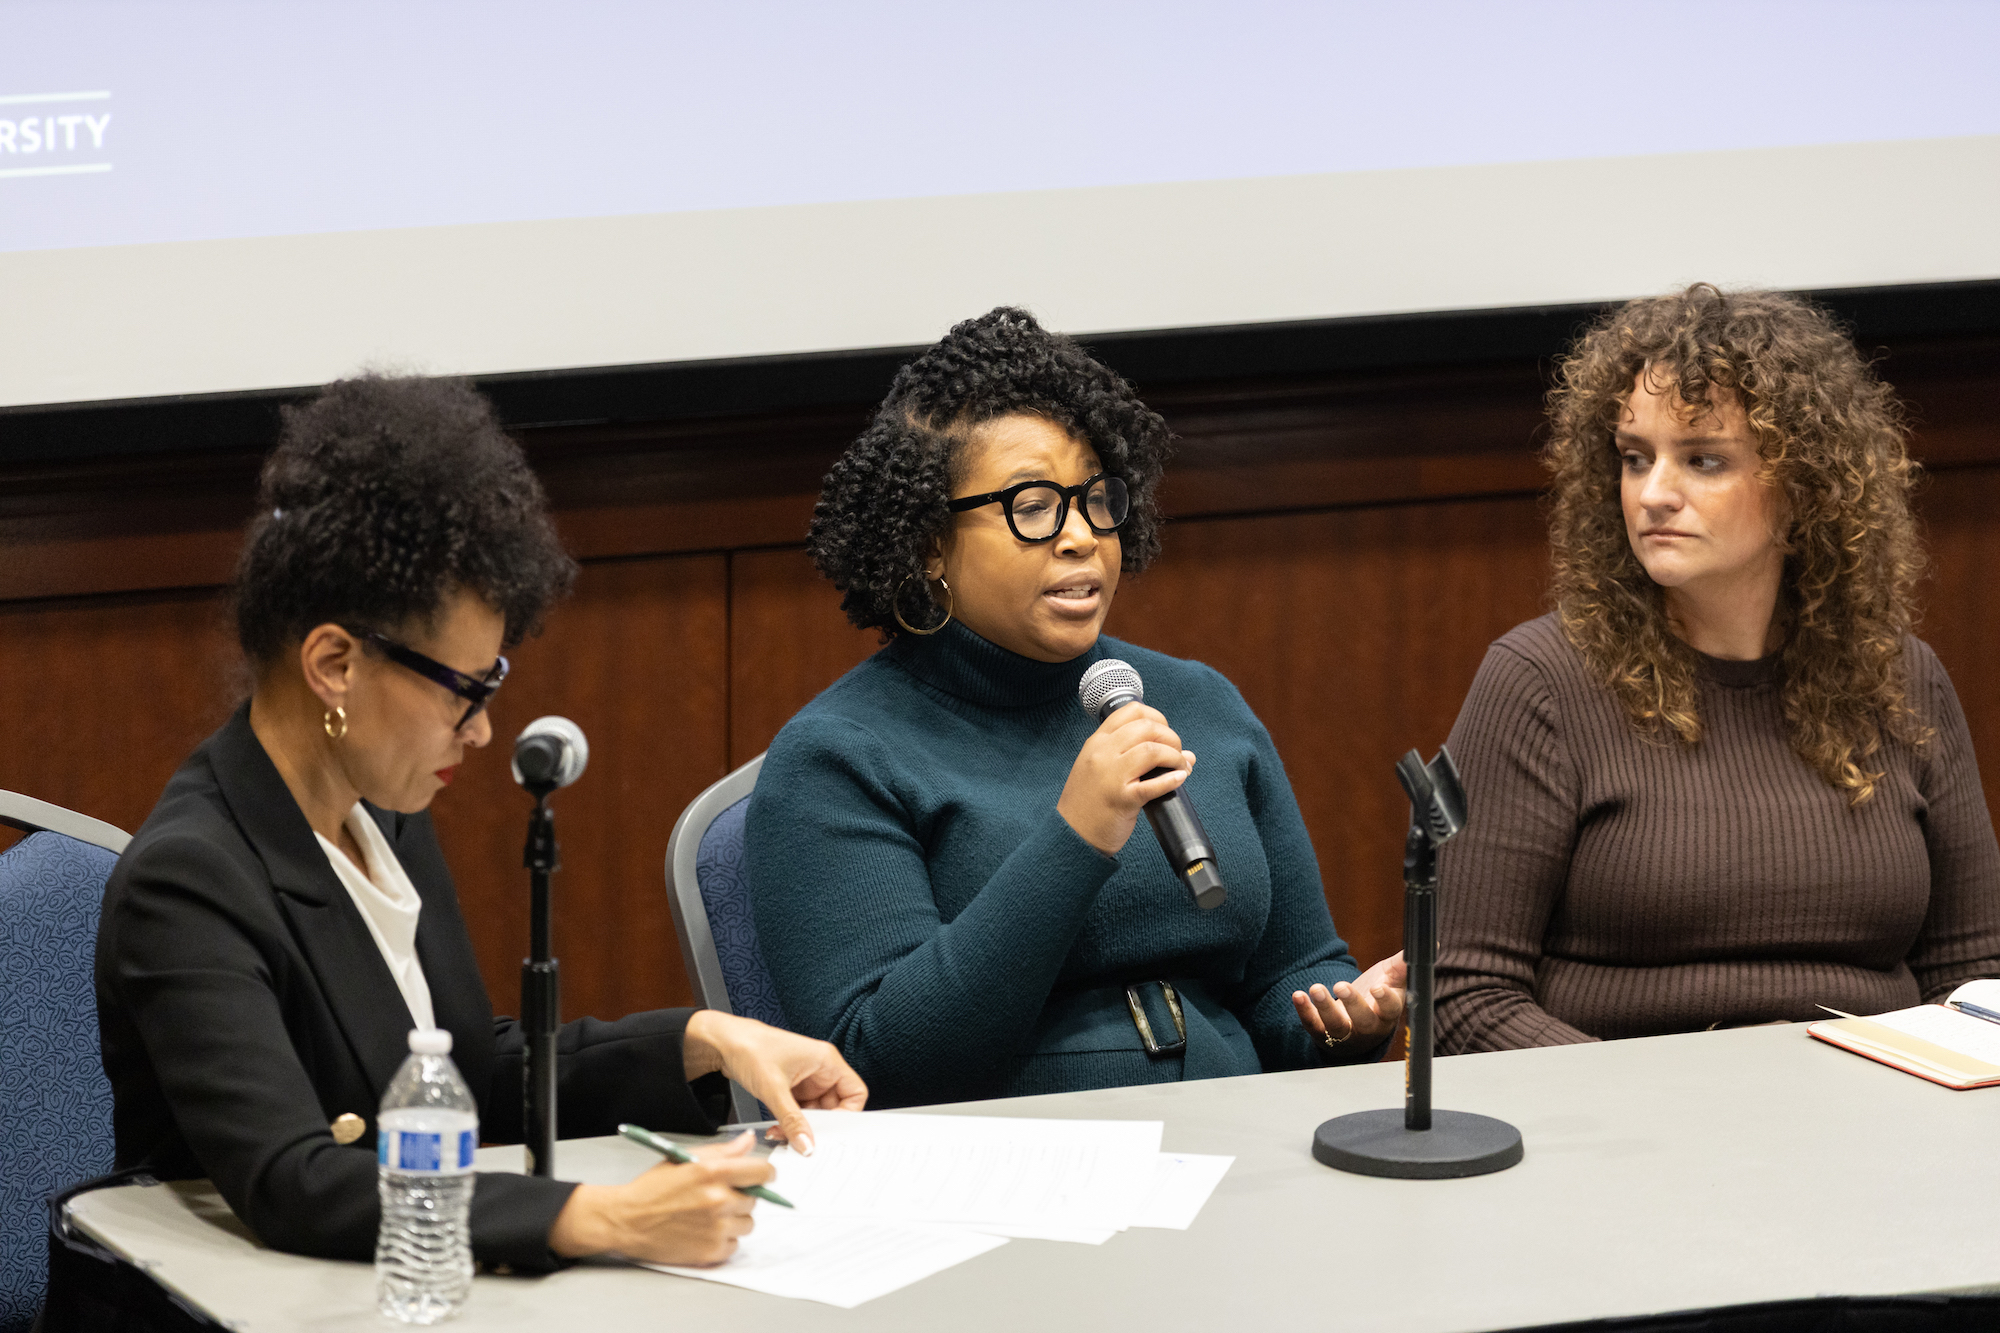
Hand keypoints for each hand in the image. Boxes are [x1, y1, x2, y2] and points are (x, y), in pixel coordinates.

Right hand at [548, 1130, 767, 1263]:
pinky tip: (704, 1231)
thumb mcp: (684, 1159)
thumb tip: (749, 1141)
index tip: (761, 1176)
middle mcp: (718, 1200)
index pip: (763, 1172)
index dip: (764, 1173)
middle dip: (742, 1196)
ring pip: (747, 1223)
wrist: (626, 1220)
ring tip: (709, 1215)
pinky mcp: (710, 1251)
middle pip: (755, 1199)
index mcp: (713, 1172)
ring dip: (734, 1219)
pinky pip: (735, 1245)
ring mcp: (716, 1228)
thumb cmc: (651, 1188)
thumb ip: (723, 1151)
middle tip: (719, 1196)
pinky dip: (724, 1240)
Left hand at [683, 1010, 865, 1154]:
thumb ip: (792, 1120)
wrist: (723, 1043)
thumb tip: (807, 1144)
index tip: (832, 1132)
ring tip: (784, 1134)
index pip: (855, 1092)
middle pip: (835, 1107)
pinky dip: (791, 1123)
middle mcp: (820, 1069)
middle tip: (803, 1139)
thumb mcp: (774, 1089)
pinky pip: (800, 1112)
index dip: (848, 1114)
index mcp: (826, 1060)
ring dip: (802, 1126)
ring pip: (816, 1113)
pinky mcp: (792, 1088)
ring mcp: (806, 1080)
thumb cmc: (750, 1048)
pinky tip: (778, 1128)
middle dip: (819, 1126)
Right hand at [1057, 701, 1196, 855]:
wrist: (1072, 834)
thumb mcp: (1100, 768)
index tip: (1165, 734)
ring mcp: (1111, 775)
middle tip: (1176, 754)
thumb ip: (1133, 756)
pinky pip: (1153, 784)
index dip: (1157, 718)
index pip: (1131, 711)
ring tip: (1180, 767)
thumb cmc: (1089, 803)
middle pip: (1146, 727)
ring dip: (1174, 756)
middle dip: (1171, 737)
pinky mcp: (1122, 799)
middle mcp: (1102, 753)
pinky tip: (1179, 779)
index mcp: (1097, 742)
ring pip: (1152, 750)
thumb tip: (1186, 754)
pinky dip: (1172, 780)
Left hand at [1292, 951, 1406, 1049]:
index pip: (1390, 1010)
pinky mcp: (1323, 1035)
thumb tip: (1430, 945)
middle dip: (1352, 1004)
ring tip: (1316, 988)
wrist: (1355, 1028)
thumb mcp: (1391, 981)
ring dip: (1325, 1008)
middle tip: (1340, 985)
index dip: (1385, 1001)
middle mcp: (1367, 1028)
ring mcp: (1345, 1034)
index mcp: (1387, 1014)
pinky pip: (1313, 1026)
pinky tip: (1298, 995)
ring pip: (1336, 1026)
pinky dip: (1304, 1012)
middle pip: (1363, 1021)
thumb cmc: (1377, 1000)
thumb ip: (1403, 965)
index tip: (1378, 988)